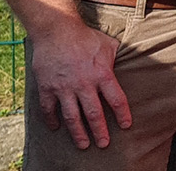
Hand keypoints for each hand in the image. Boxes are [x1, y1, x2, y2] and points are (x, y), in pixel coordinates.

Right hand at [31, 18, 131, 148]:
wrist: (56, 30)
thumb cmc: (84, 36)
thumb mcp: (108, 44)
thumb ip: (116, 57)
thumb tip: (128, 60)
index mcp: (102, 74)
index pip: (116, 100)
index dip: (122, 115)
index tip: (125, 126)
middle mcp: (84, 84)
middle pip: (94, 114)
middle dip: (100, 131)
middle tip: (104, 144)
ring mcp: (64, 87)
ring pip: (72, 117)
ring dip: (78, 133)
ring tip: (83, 145)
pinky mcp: (47, 87)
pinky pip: (49, 109)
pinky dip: (52, 120)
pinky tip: (56, 128)